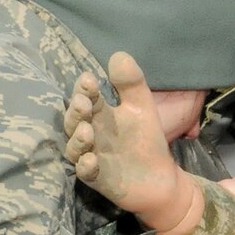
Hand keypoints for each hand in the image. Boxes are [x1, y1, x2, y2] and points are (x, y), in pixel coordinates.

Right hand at [63, 52, 195, 233]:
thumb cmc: (145, 140)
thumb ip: (131, 83)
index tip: (90, 79)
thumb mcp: (141, 107)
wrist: (160, 178)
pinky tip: (91, 160)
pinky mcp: (97, 179)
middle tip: (83, 102)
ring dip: (78, 139)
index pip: (87, 98)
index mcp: (99, 115)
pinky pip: (86, 173)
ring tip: (86, 130)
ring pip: (75, 148)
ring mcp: (90, 157)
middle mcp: (89, 134)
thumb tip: (119, 54)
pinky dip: (86, 167)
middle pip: (74, 121)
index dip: (85, 89)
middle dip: (77, 111)